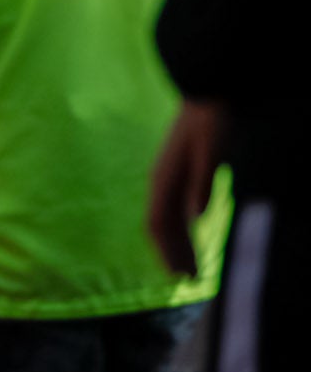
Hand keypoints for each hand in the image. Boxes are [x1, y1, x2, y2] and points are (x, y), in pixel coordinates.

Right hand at [147, 97, 223, 275]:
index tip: (182, 275)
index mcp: (165, 179)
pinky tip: (193, 234)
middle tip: (190, 279)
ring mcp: (169, 176)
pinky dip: (182, 227)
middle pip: (162, 226)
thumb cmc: (211, 120)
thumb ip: (203, 181)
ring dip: (177, 243)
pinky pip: (175, 208)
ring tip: (190, 263)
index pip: (159, 224)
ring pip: (169, 218)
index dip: (169, 251)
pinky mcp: (179, 172)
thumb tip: (198, 217)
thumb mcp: (210, 149)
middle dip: (174, 254)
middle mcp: (162, 181)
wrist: (209, 91)